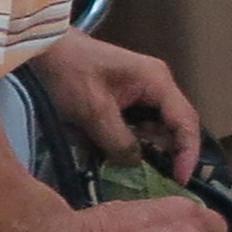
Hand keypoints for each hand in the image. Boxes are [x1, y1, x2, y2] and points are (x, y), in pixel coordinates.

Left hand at [36, 30, 201, 179]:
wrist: (43, 48)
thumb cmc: (70, 73)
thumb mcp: (93, 111)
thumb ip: (119, 141)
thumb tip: (136, 165)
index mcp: (157, 82)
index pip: (185, 122)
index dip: (187, 153)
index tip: (180, 180)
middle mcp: (157, 85)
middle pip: (175, 125)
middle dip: (170, 153)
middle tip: (162, 182)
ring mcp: (142, 90)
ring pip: (157, 127)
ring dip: (149, 148)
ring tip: (138, 170)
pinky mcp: (126, 97)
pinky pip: (139, 124)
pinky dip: (133, 140)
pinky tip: (120, 153)